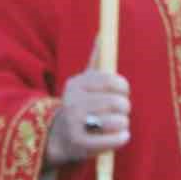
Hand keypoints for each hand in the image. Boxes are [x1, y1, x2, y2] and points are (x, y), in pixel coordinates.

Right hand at [45, 46, 130, 165]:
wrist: (56, 136)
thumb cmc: (79, 104)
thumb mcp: (83, 82)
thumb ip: (95, 60)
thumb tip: (102, 34)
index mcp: (76, 84)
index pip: (111, 80)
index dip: (123, 87)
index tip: (122, 92)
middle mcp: (73, 102)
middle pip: (118, 102)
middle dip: (124, 107)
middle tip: (120, 110)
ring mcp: (75, 124)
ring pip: (118, 121)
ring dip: (123, 123)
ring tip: (118, 123)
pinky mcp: (80, 144)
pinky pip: (114, 140)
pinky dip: (122, 138)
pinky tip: (121, 136)